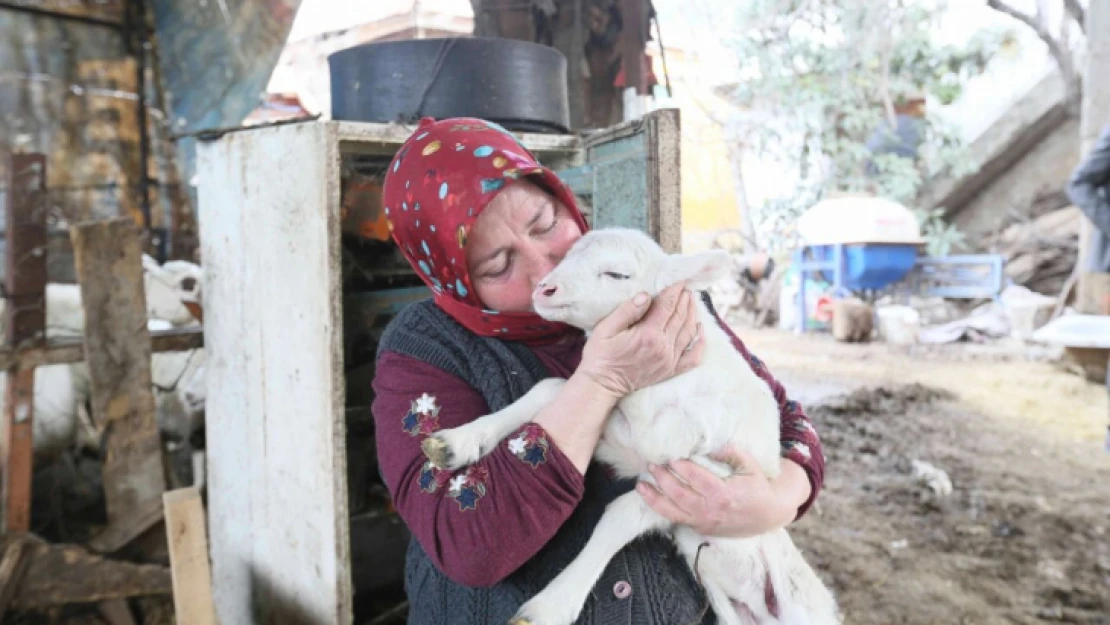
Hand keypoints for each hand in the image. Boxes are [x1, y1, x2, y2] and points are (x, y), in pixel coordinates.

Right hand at [576, 283, 703, 400]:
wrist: (601, 386)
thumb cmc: (600, 355)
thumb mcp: (605, 328)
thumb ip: (627, 311)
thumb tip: (646, 295)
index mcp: (648, 334)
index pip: (667, 305)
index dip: (675, 289)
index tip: (679, 279)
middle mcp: (663, 347)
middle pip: (680, 316)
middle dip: (684, 298)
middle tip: (685, 286)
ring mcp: (669, 360)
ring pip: (689, 332)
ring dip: (692, 313)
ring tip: (691, 301)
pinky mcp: (670, 371)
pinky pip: (693, 357)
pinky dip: (700, 343)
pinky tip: (700, 330)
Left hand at [635, 446, 803, 537]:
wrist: (767, 516)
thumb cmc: (757, 487)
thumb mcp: (751, 466)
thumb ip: (732, 453)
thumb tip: (712, 445)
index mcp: (724, 494)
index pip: (697, 479)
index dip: (682, 467)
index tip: (671, 456)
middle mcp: (711, 510)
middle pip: (680, 495)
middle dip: (663, 479)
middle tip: (652, 464)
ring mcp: (704, 521)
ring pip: (673, 511)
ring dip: (654, 498)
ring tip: (641, 484)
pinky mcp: (700, 528)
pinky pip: (676, 519)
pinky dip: (661, 509)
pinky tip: (649, 497)